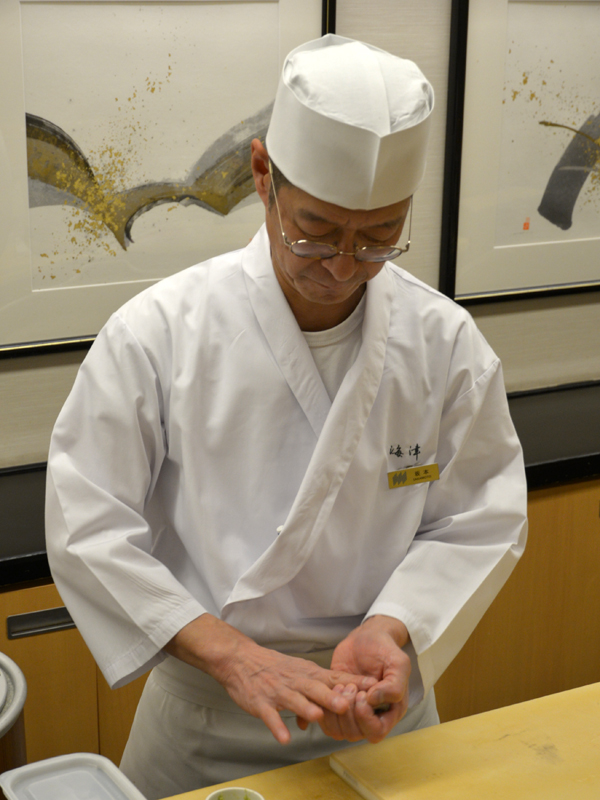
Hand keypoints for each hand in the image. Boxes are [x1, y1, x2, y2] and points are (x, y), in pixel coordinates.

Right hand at [164, 613, 376, 743]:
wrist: (241, 659)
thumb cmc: (273, 667)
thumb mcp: (299, 672)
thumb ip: (320, 689)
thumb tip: (344, 703)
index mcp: (307, 674)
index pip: (333, 677)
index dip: (351, 683)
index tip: (371, 688)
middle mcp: (295, 681)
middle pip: (315, 688)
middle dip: (331, 697)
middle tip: (347, 704)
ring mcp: (277, 692)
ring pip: (294, 700)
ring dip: (306, 709)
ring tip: (318, 718)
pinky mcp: (261, 702)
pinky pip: (270, 716)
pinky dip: (277, 726)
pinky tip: (284, 737)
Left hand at [307, 615, 410, 743]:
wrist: (366, 637)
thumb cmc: (384, 650)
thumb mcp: (398, 663)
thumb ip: (394, 685)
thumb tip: (373, 701)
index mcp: (390, 711)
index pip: (376, 732)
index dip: (366, 719)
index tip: (362, 695)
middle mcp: (371, 716)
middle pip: (356, 734)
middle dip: (348, 712)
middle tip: (349, 687)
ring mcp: (352, 712)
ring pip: (339, 731)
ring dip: (335, 711)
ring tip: (340, 686)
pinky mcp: (336, 704)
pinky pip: (326, 721)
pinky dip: (324, 708)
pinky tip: (331, 688)